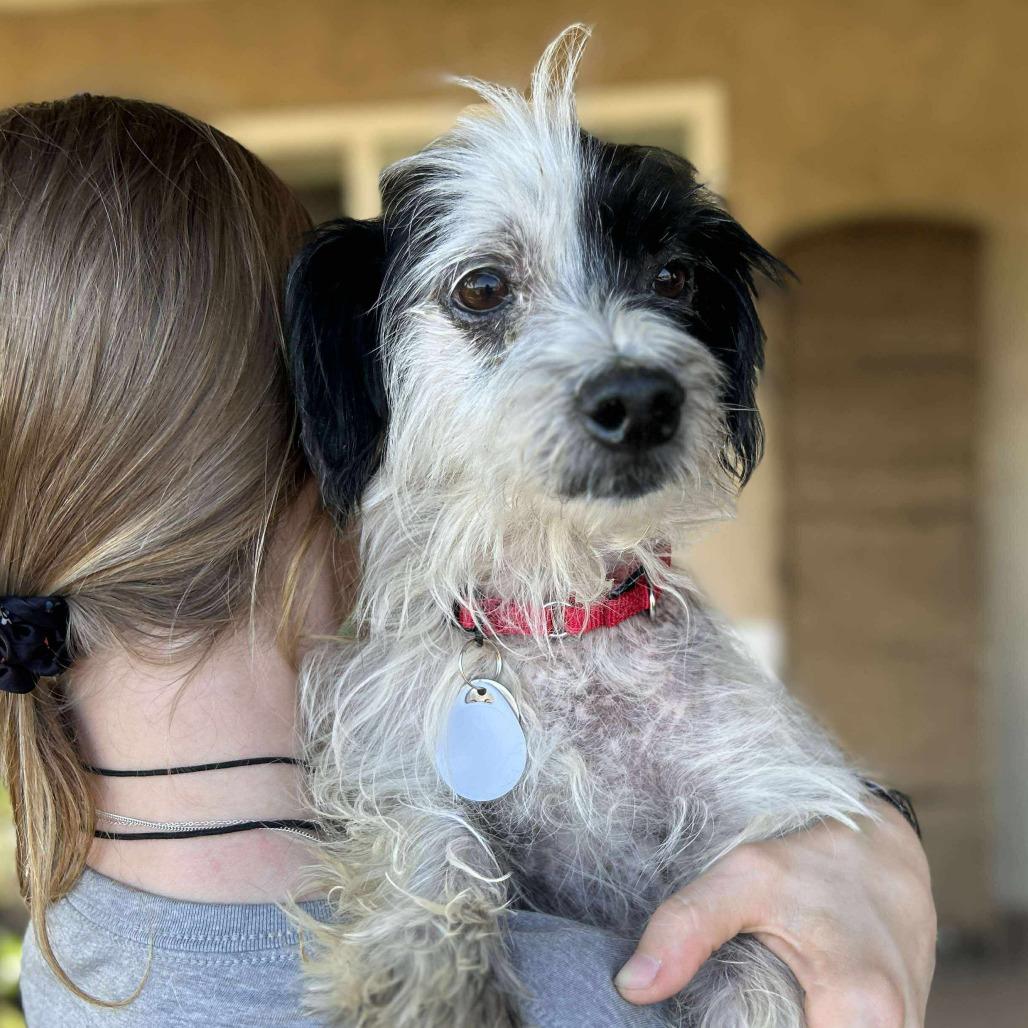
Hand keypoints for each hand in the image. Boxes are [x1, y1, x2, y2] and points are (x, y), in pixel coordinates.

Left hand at [614, 800, 935, 1026]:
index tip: (698, 1015)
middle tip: (718, 1004)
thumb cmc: (816, 860)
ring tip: (746, 1002)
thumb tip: (631, 986)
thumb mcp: (747, 876)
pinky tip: (774, 1009)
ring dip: (777, 1027)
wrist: (888, 851)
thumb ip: (687, 927)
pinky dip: (799, 1023)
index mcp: (862, 1011)